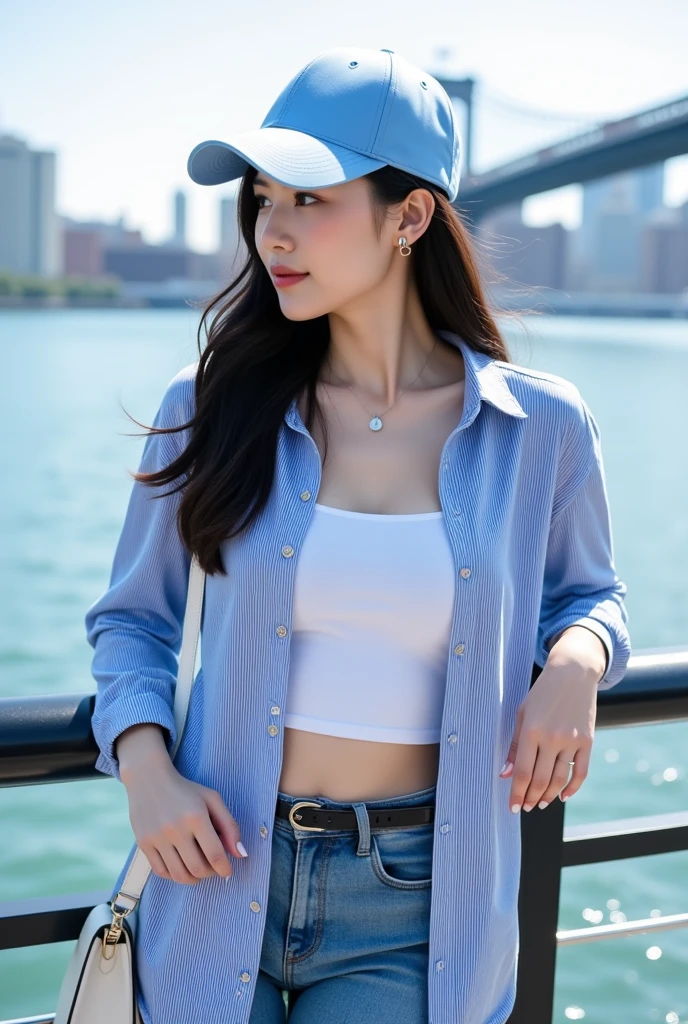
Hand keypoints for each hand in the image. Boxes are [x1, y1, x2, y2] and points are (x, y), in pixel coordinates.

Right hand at [123, 759, 247, 883]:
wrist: (149, 778)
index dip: (225, 868)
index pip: (215, 854)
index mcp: (196, 816)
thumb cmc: (186, 790)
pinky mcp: (143, 843)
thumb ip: (229, 825)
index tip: (227, 870)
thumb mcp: (212, 799)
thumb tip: (241, 854)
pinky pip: (161, 871)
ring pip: (179, 875)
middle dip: (210, 873)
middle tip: (213, 867)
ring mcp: (157, 837)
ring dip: (193, 878)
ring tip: (198, 869)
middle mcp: (175, 828)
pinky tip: (181, 866)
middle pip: (197, 868)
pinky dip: (174, 875)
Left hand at [498, 641, 601, 811]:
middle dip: (531, 798)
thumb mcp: (522, 714)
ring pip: (559, 779)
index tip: (513, 807)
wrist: (573, 673)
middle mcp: (552, 738)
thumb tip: (506, 774)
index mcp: (531, 730)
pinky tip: (563, 795)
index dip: (517, 794)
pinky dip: (572, 788)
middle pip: (541, 780)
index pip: (523, 772)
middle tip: (526, 807)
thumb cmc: (541, 693)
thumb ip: (515, 745)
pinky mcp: (588, 741)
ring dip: (549, 796)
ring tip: (540, 803)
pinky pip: (581, 772)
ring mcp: (572, 740)